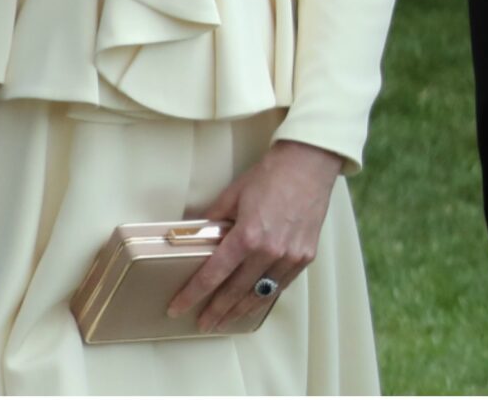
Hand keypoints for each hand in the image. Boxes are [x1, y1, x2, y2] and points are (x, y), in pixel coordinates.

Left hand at [167, 140, 342, 331]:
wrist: (309, 163)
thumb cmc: (269, 175)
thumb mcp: (232, 195)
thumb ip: (212, 220)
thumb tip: (194, 235)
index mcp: (247, 236)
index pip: (213, 275)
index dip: (192, 294)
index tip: (177, 308)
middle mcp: (269, 251)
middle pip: (235, 292)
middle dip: (216, 311)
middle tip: (202, 324)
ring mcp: (290, 256)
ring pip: (260, 295)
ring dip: (240, 311)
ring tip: (224, 322)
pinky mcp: (305, 256)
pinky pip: (281, 285)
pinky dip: (265, 297)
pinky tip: (253, 302)